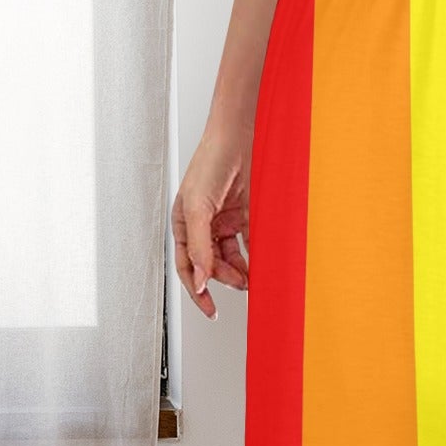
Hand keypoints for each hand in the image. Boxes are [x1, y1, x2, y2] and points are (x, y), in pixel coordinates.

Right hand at [173, 125, 250, 318]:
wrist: (240, 136)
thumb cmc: (210, 162)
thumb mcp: (197, 208)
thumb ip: (198, 247)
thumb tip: (199, 279)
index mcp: (184, 225)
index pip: (187, 267)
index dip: (197, 290)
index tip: (210, 309)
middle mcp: (202, 226)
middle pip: (211, 265)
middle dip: (225, 278)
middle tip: (241, 285)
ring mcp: (223, 222)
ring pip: (231, 258)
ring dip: (241, 271)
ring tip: (252, 278)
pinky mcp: (244, 216)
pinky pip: (248, 243)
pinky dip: (255, 255)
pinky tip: (261, 263)